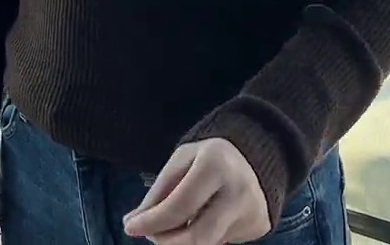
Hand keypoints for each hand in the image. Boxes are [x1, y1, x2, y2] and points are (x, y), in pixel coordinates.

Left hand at [123, 138, 270, 244]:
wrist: (255, 154)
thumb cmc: (210, 156)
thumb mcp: (182, 161)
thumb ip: (159, 192)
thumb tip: (134, 222)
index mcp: (216, 164)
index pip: (179, 206)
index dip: (152, 222)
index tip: (130, 227)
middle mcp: (239, 191)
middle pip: (196, 237)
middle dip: (165, 241)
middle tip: (150, 234)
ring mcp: (252, 212)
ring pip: (207, 244)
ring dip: (182, 240)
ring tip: (174, 224)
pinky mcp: (260, 226)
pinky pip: (221, 241)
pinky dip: (204, 235)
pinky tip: (204, 217)